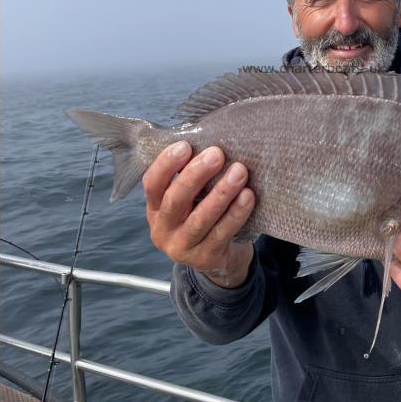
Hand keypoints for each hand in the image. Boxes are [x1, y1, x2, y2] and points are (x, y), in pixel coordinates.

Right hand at [143, 142, 254, 287]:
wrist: (220, 258)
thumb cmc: (204, 215)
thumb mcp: (190, 199)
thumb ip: (191, 176)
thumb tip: (211, 142)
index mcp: (155, 209)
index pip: (152, 184)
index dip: (165, 164)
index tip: (185, 145)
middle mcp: (163, 230)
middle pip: (175, 200)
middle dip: (196, 175)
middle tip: (217, 154)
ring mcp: (182, 248)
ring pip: (201, 219)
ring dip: (221, 193)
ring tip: (239, 172)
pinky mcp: (205, 259)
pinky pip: (222, 234)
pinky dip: (236, 214)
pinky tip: (248, 196)